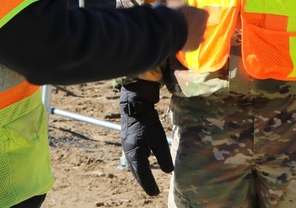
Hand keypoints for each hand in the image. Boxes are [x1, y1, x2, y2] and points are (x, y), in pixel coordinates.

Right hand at [119, 79, 172, 195]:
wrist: (134, 103)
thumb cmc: (147, 121)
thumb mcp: (158, 139)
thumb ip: (163, 156)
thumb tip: (169, 171)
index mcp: (135, 153)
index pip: (142, 173)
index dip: (149, 184)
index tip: (155, 193)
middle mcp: (128, 151)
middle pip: (136, 171)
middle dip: (144, 181)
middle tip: (152, 190)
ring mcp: (127, 144)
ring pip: (134, 164)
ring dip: (141, 173)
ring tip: (148, 180)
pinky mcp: (129, 138)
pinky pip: (134, 155)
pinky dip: (139, 163)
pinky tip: (145, 161)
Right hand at [165, 0, 207, 50]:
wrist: (169, 28)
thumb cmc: (174, 13)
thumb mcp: (179, 4)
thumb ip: (185, 6)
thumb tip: (184, 6)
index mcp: (202, 14)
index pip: (204, 14)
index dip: (197, 15)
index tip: (190, 15)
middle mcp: (204, 25)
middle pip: (202, 25)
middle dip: (196, 25)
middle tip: (185, 25)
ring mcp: (200, 36)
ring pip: (199, 36)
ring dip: (193, 35)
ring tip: (183, 35)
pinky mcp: (195, 46)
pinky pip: (193, 44)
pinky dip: (189, 43)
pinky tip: (181, 41)